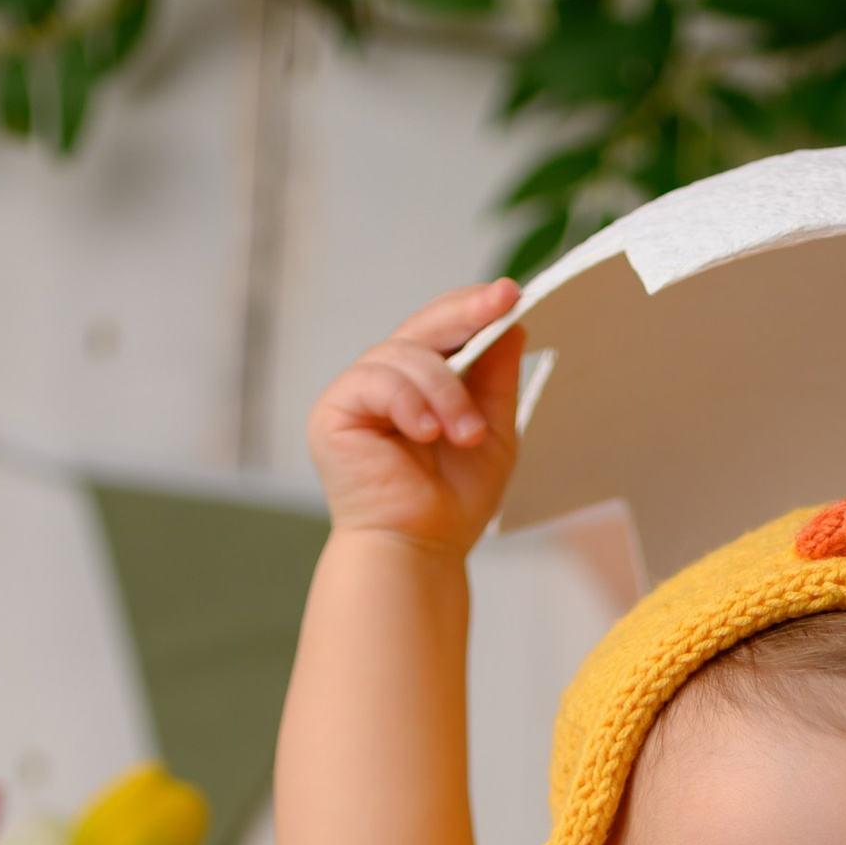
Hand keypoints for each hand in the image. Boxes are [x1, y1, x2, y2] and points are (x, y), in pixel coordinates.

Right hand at [305, 280, 526, 556]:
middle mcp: (387, 377)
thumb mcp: (492, 432)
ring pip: (405, 354)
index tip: (511, 295)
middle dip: (465, 315)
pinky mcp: (334, 409)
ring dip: (445, 391)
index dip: (475, 307)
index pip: (445, 328)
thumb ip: (497, 380)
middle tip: (499, 306)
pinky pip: (375, 379)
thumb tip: (511, 323)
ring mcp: (358, 391)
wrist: (417, 549)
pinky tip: (427, 433)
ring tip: (466, 434)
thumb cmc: (450, 502)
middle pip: (423, 325)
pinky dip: (409, 402)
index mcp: (422, 380)